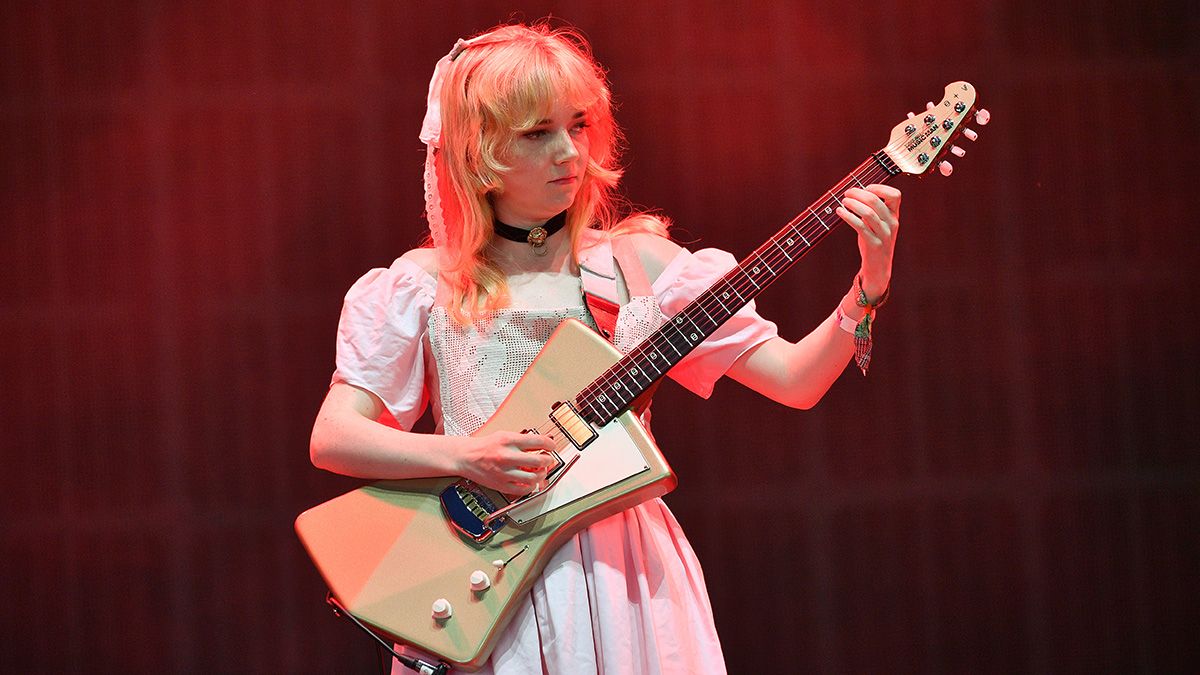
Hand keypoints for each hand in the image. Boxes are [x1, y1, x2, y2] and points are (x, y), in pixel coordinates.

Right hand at [455, 430, 557, 493]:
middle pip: (538, 461)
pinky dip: (530, 486)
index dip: (550, 444)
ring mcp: (504, 472)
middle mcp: (506, 456)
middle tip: (548, 460)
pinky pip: (523, 490)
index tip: (552, 447)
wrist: (466, 457)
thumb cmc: (485, 446)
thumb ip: (522, 440)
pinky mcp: (501, 485)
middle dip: (548, 460)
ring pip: (533, 478)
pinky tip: (530, 481)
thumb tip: (542, 445)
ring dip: (541, 475)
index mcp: (508, 440)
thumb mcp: (504, 435)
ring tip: (540, 471)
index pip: (538, 441)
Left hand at [836, 185, 900, 299]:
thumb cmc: (874, 242)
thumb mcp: (878, 224)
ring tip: (843, 201)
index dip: (879, 187)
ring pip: (868, 213)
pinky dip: (848, 216)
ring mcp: (884, 235)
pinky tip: (840, 212)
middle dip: (859, 193)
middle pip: (876, 201)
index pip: (895, 195)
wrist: (878, 268)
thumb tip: (855, 192)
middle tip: (847, 193)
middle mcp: (892, 224)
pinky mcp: (873, 244)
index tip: (864, 188)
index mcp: (895, 216)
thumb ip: (872, 210)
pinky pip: (860, 226)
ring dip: (853, 204)